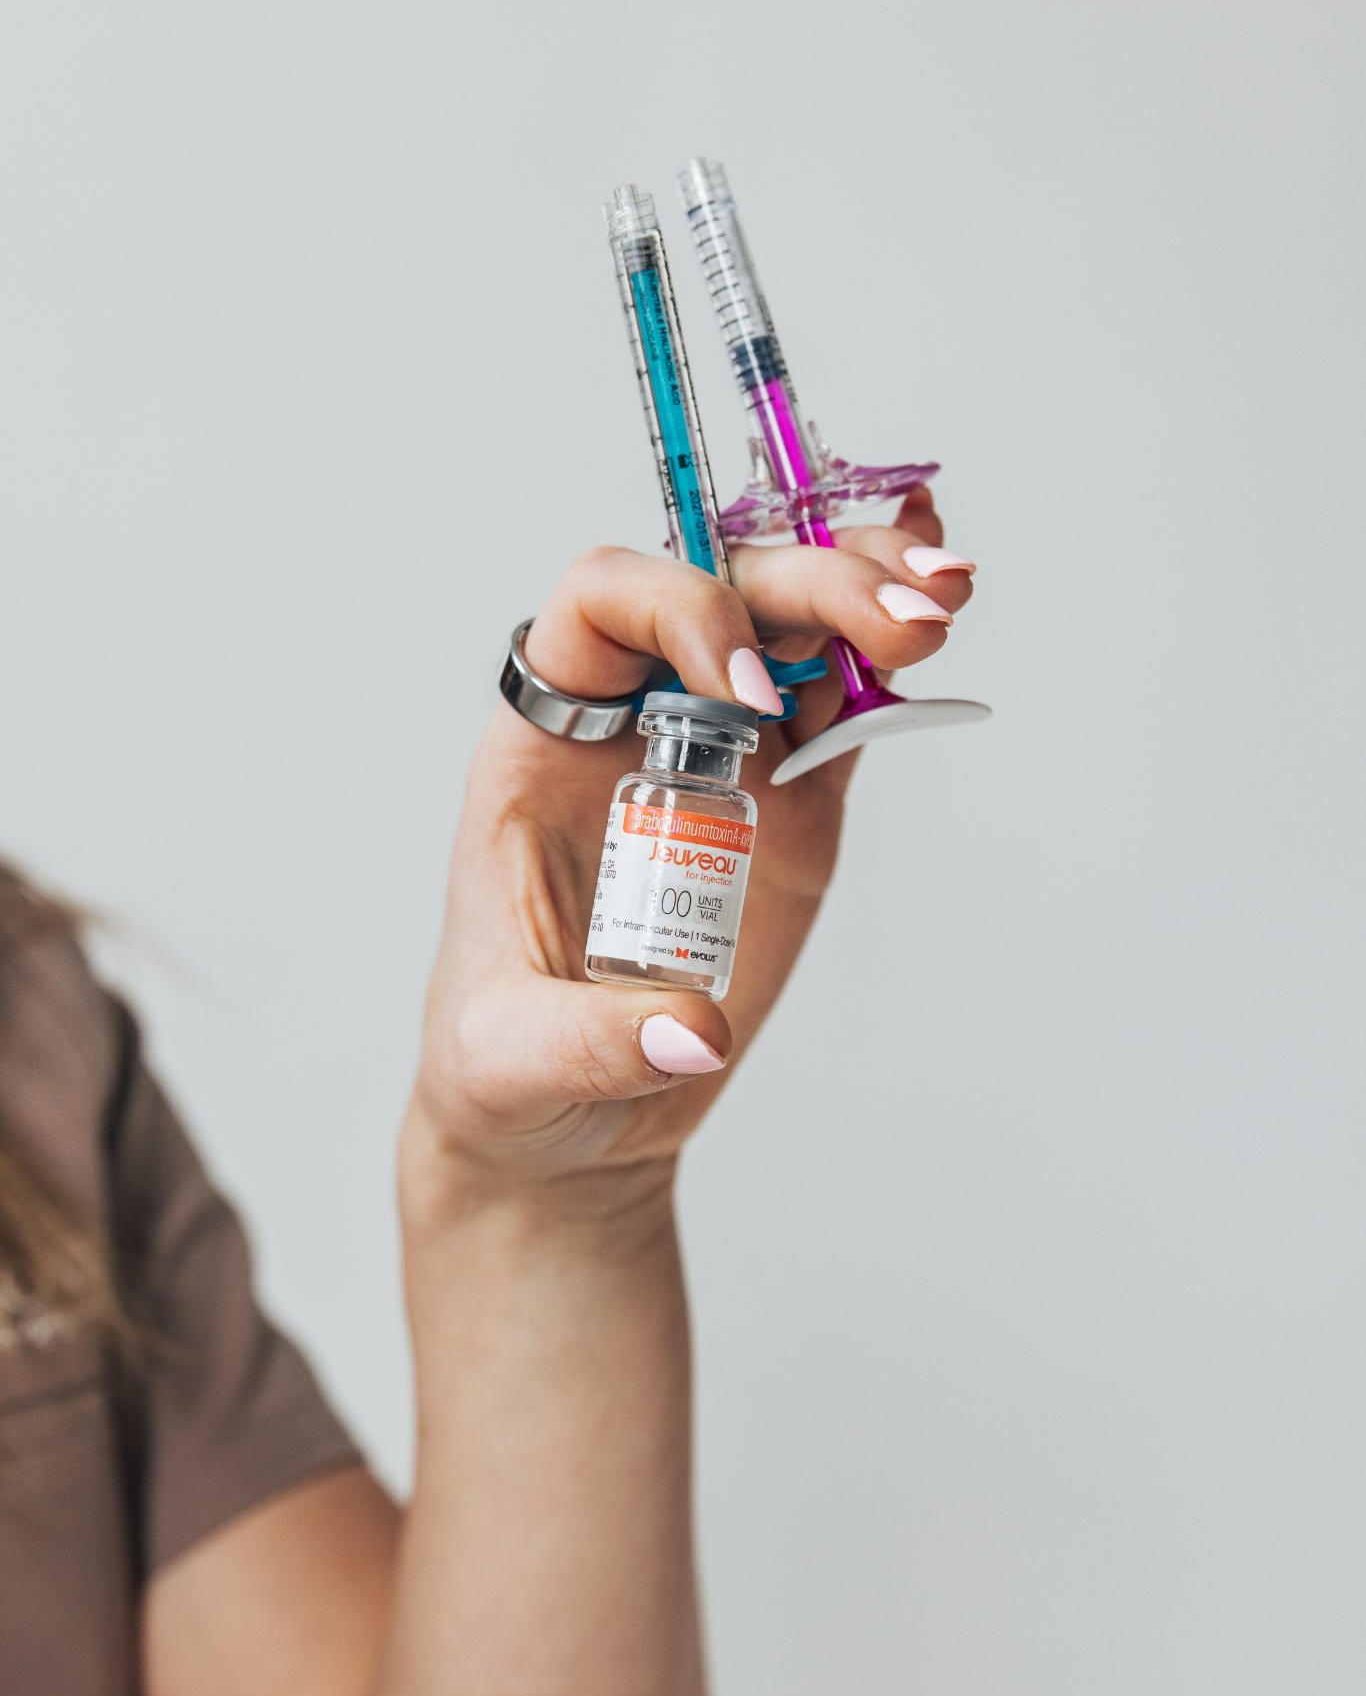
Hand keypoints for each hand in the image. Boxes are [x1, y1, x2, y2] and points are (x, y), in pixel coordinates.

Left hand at [400, 492, 974, 1227]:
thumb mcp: (514, 1061)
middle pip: (725, 591)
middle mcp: (634, 719)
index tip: (749, 696)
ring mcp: (721, 750)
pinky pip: (844, 699)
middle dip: (818, 585)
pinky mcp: (791, 800)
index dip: (682, 612)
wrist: (568, 1109)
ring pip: (796, 620)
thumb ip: (594, 1042)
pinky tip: (940, 613)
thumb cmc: (508, 1064)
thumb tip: (700, 1029)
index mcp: (545, 743)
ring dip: (873, 587)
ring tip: (945, 602)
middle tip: (908, 622)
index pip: (602, 606)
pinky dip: (890, 654)